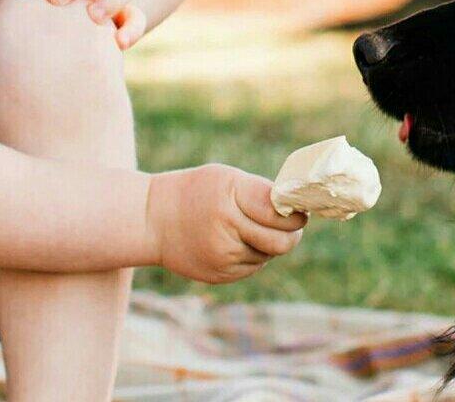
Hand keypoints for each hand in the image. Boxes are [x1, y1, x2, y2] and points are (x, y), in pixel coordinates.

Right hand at [145, 165, 306, 284]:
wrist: (153, 220)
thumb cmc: (196, 191)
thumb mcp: (226, 178)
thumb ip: (259, 193)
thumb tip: (295, 210)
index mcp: (229, 199)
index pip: (277, 212)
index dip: (295, 212)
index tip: (300, 208)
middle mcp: (226, 230)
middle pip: (281, 241)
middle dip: (293, 233)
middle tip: (295, 224)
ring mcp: (223, 257)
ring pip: (268, 254)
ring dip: (271, 243)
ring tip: (256, 227)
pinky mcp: (220, 275)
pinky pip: (253, 266)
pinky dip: (255, 254)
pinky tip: (239, 240)